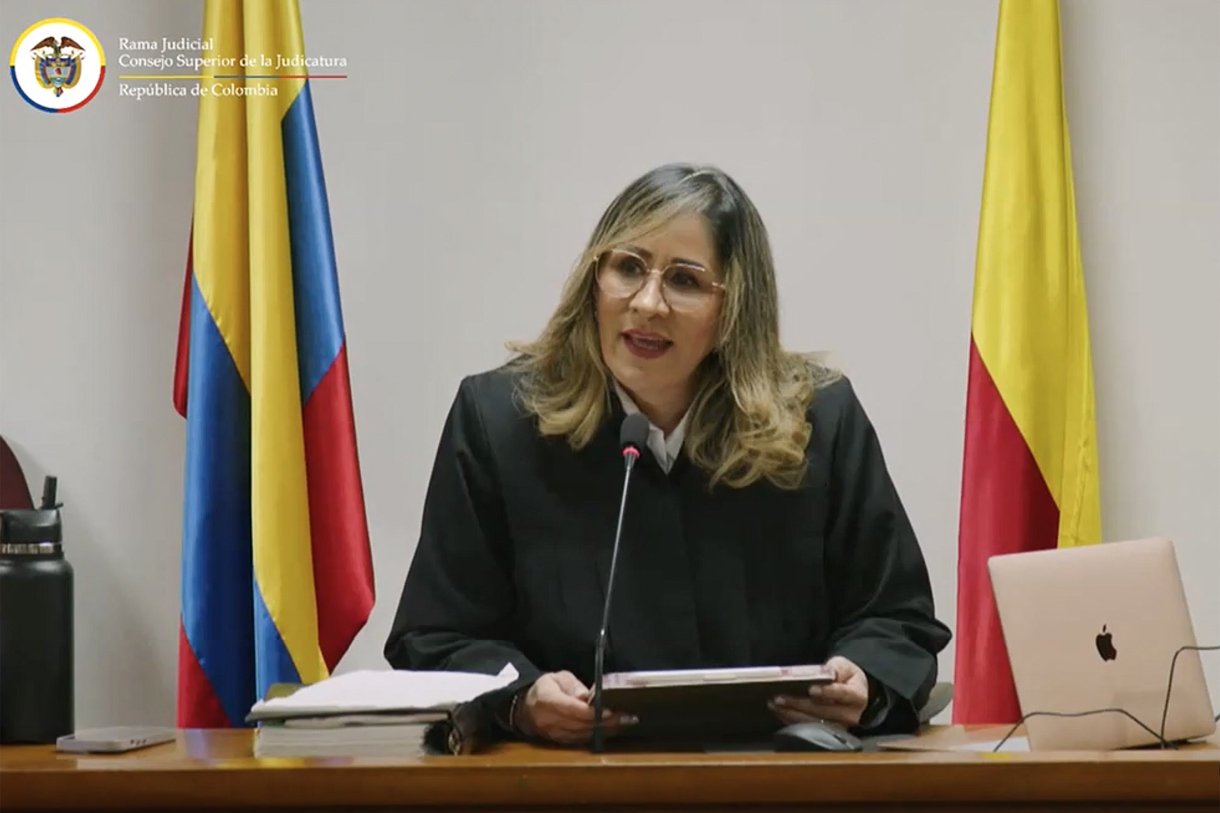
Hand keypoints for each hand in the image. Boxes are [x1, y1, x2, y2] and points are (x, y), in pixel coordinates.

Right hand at [514, 671, 637, 744]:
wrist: (525, 708)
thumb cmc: (545, 688)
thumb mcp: (558, 678)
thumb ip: (574, 687)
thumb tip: (590, 697)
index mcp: (547, 701)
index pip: (575, 710)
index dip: (596, 712)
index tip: (614, 710)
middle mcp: (549, 721)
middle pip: (582, 725)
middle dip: (607, 722)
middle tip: (628, 717)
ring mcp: (553, 735)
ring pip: (584, 735)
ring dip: (606, 730)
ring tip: (625, 723)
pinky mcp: (558, 742)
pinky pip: (580, 741)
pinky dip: (597, 735)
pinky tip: (612, 730)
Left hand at [767, 656, 870, 728]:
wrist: (852, 692)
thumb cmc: (846, 677)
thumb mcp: (843, 666)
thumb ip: (834, 669)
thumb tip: (822, 673)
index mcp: (857, 696)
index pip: (842, 694)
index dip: (827, 692)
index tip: (811, 689)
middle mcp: (850, 715)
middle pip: (823, 711)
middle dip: (799, 704)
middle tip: (780, 697)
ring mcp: (839, 726)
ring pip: (813, 722)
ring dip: (791, 713)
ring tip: (775, 704)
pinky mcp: (827, 733)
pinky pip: (807, 728)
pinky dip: (791, 720)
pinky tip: (779, 711)